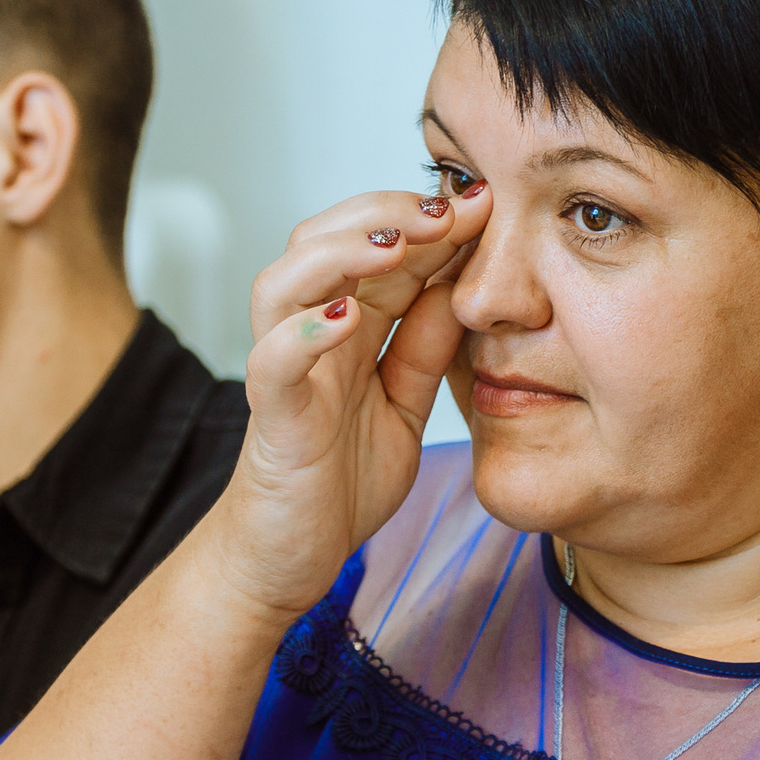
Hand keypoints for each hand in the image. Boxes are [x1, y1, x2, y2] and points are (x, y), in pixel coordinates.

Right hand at [216, 186, 490, 620]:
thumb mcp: (404, 406)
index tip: (487, 199)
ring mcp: (286, 370)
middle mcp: (310, 336)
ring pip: (286, 282)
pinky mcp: (272, 415)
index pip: (380, 249)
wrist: (286, 560)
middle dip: (388, 211)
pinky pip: (273, 361)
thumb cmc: (338, 481)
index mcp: (347, 329)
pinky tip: (344, 320)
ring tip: (396, 241)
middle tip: (451, 204)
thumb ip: (425, 349)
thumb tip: (462, 285)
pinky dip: (302, 334)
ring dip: (341, 252)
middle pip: (325, 240)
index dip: (428, 218)